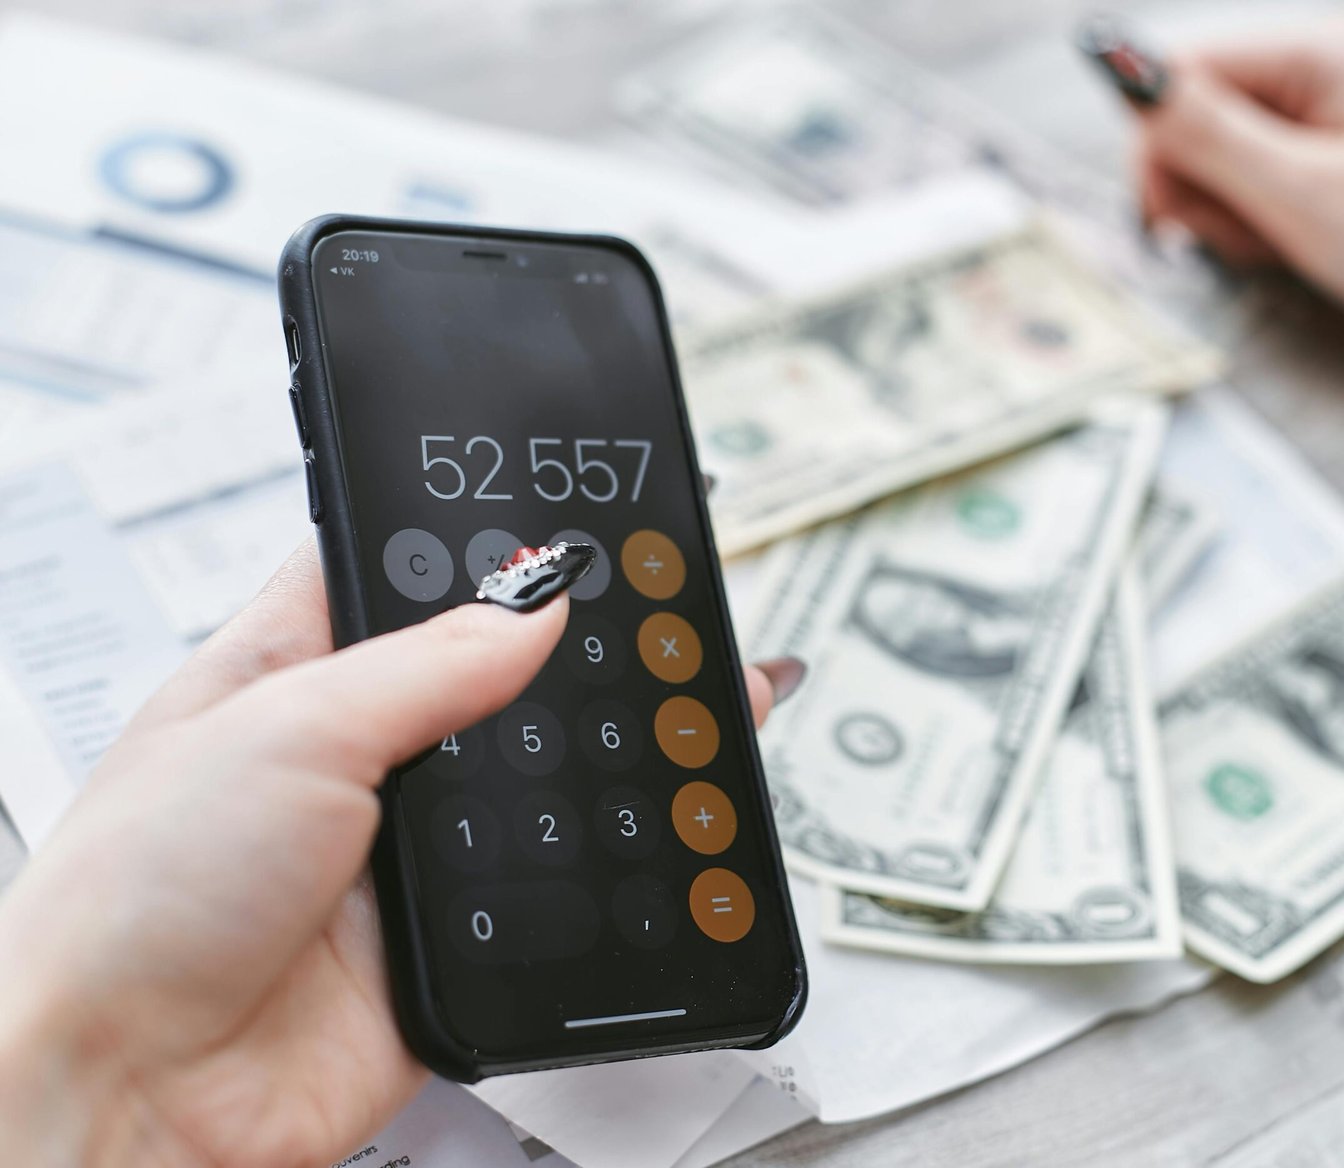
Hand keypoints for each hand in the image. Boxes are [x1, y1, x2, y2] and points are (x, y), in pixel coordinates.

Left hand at [0, 540, 801, 1167]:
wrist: (134, 1093)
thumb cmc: (133, 902)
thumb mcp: (287, 730)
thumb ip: (430, 662)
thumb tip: (538, 602)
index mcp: (293, 671)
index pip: (404, 571)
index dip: (482, 541)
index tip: (572, 517)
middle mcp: (356, 754)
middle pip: (489, 674)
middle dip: (568, 651)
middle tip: (656, 610)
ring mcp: (409, 847)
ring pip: (535, 778)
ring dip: (594, 756)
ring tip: (684, 699)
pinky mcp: (453, 934)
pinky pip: (551, 881)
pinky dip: (598, 857)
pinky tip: (647, 817)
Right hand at [1134, 15, 1343, 444]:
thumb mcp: (1298, 194)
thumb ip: (1203, 131)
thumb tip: (1115, 64)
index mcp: (1320, 49)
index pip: (1180, 69)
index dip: (1155, 144)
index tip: (1165, 218)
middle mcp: (1327, 55)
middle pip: (1198, 105)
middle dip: (1196, 181)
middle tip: (1236, 238)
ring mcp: (1337, 96)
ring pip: (1224, 141)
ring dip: (1227, 203)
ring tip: (1277, 242)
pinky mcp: (1343, 135)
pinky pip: (1264, 162)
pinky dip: (1260, 208)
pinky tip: (1294, 237)